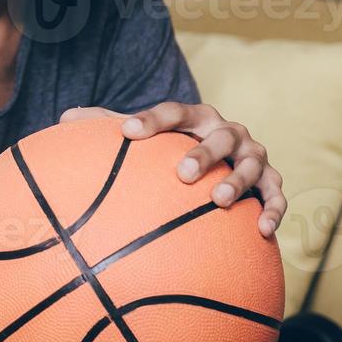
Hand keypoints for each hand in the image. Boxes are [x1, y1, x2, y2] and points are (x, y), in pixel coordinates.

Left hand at [60, 102, 286, 236]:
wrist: (221, 162)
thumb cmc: (171, 151)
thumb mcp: (145, 138)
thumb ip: (108, 126)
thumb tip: (64, 119)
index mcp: (195, 117)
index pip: (174, 111)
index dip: (151, 120)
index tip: (127, 132)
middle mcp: (228, 131)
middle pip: (218, 137)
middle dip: (203, 154)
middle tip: (183, 175)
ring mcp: (253, 155)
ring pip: (252, 163)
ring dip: (239, 181)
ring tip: (219, 201)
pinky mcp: (270, 181)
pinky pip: (277, 194)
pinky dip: (273, 209)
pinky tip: (262, 229)